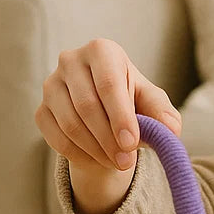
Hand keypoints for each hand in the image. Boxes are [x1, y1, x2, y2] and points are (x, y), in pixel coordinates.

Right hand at [35, 38, 181, 213]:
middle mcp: (71, 61)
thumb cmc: (134, 104)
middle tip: (127, 162)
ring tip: (117, 162)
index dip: (120, 116)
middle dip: (109, 140)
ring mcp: (51, 85)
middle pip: (87, 106)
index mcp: (102, 51)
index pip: (108, 83)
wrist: (106, 117)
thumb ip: (163, 114)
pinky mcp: (41, 110)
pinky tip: (98, 159)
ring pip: (71, 125)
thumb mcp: (153, 105)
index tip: (131, 144)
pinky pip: (57, 138)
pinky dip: (79, 155)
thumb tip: (172, 130)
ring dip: (96, 150)